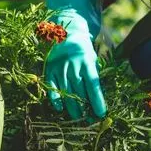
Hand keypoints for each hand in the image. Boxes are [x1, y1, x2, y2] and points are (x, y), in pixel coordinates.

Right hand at [45, 0, 105, 119]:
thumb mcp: (93, 58)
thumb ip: (94, 74)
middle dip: (86, 108)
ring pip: (67, 92)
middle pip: (80, 92)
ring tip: (78, 117)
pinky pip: (52, 88)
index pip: (94, 85)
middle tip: (90, 120)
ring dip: (73, 107)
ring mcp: (60, 68)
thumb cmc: (84, 49)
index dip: (97, 100)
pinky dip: (55, 99)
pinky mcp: (49, 69)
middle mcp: (73, 66)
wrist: (65, 30)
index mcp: (87, 62)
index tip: (101, 113)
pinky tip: (60, 109)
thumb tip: (98, 96)